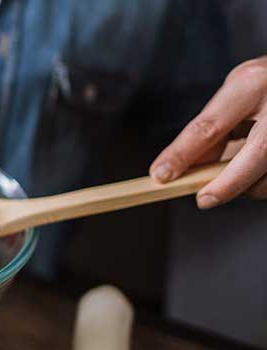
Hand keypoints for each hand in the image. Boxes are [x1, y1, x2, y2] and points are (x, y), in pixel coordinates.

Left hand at [150, 56, 266, 208]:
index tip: (161, 175)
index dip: (182, 154)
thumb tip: (186, 168)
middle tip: (203, 199)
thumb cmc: (266, 86)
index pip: (210, 126)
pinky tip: (255, 173)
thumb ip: (214, 128)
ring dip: (248, 184)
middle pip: (258, 152)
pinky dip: (262, 182)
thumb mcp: (236, 94)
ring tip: (234, 176)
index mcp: (252, 84)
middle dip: (228, 183)